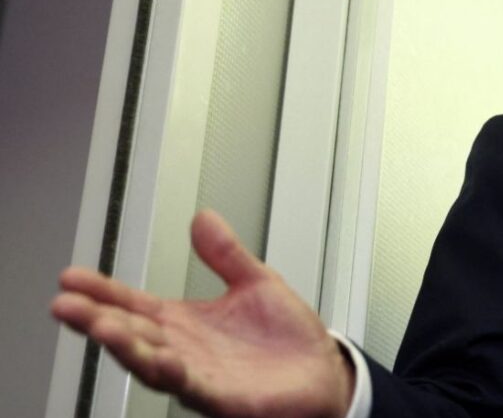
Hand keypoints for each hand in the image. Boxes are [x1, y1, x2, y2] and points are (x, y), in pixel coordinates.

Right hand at [51, 210, 354, 417]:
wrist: (323, 375)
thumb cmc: (287, 340)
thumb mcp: (255, 283)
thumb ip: (225, 254)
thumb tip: (203, 218)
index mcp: (186, 323)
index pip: (134, 304)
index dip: (102, 291)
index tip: (71, 277)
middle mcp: (185, 350)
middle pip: (131, 334)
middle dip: (97, 319)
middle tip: (66, 303)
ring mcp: (201, 375)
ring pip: (151, 362)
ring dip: (125, 346)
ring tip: (101, 327)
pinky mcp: (224, 397)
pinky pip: (192, 386)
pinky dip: (175, 372)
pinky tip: (161, 358)